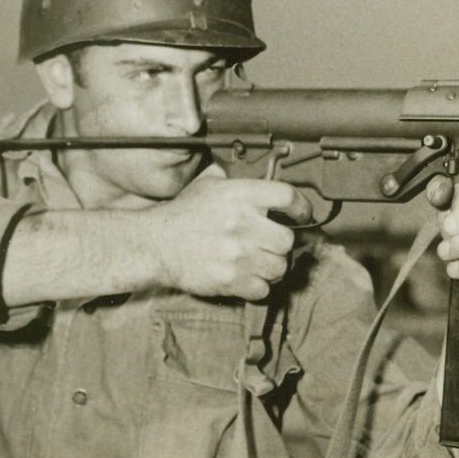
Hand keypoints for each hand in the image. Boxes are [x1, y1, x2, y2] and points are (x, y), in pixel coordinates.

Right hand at [146, 165, 312, 299]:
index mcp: (240, 195)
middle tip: (271, 243)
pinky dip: (259, 286)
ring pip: (279, 267)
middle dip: (281, 243)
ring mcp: (238, 254)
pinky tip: (248, 278)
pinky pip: (263, 289)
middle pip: (288, 239)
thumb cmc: (182, 214)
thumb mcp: (206, 184)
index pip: (288, 196)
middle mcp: (243, 224)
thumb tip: (253, 169)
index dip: (301, 207)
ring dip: (273, 266)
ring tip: (260, 262)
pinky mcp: (231, 280)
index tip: (302, 214)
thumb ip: (232, 176)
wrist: (156, 244)